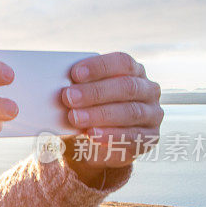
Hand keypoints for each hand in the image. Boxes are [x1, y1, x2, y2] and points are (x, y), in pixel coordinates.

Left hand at [58, 52, 163, 185]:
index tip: (75, 73)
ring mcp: (152, 114)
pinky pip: (133, 136)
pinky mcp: (150, 137)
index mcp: (133, 71)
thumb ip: (77, 88)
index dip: (99, 66)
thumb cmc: (90, 110)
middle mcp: (148, 90)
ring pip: (129, 111)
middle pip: (126, 86)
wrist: (99, 144)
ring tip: (75, 117)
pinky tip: (92, 134)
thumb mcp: (84, 96)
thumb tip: (53, 83)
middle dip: (95, 92)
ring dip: (100, 114)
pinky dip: (111, 135)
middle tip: (68, 97)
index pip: (122, 62)